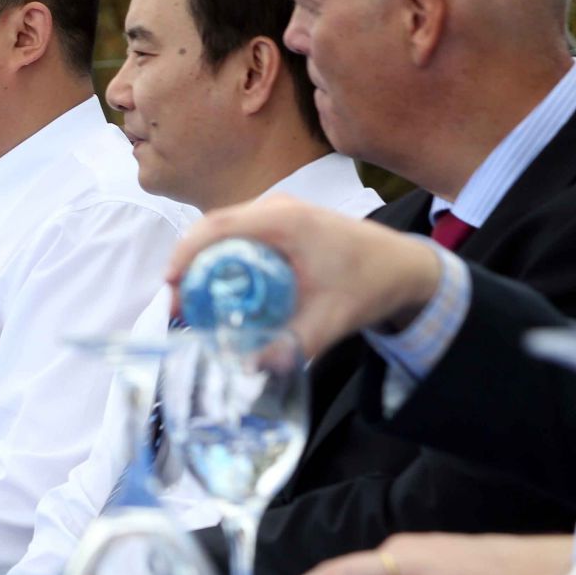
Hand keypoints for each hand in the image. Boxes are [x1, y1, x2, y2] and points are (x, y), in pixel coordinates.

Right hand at [165, 194, 443, 358]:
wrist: (405, 266)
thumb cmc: (371, 283)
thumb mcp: (334, 318)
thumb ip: (296, 344)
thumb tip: (253, 368)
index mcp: (286, 221)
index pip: (218, 227)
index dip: (186, 252)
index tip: (170, 284)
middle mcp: (276, 206)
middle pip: (212, 226)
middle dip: (186, 261)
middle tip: (177, 302)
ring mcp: (277, 209)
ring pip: (222, 228)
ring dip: (200, 258)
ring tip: (191, 298)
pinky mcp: (280, 219)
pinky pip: (237, 232)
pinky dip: (219, 255)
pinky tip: (217, 284)